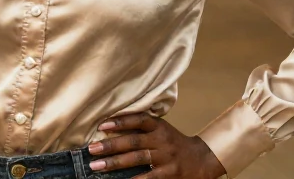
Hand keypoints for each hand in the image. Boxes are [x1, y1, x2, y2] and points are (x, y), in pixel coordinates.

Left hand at [87, 113, 226, 178]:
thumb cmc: (173, 143)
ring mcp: (166, 158)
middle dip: (110, 145)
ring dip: (115, 163)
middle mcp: (162, 140)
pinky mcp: (169, 174)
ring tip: (96, 165)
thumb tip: (109, 129)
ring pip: (137, 159)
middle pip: (133, 141)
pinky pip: (149, 177)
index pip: (139, 120)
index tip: (102, 125)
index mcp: (159, 127)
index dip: (120, 121)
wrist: (202, 159)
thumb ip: (141, 129)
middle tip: (91, 149)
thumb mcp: (161, 130)